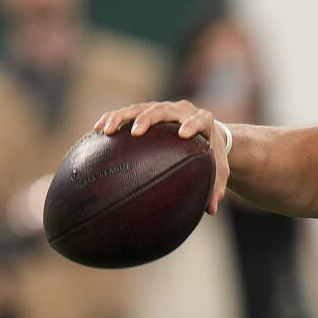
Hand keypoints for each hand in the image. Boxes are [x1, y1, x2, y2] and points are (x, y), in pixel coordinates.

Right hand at [93, 100, 229, 214]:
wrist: (206, 133)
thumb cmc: (211, 153)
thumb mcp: (218, 169)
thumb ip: (216, 186)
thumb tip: (211, 210)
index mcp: (203, 120)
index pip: (199, 120)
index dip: (192, 124)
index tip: (183, 133)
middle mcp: (181, 111)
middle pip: (163, 110)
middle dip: (148, 119)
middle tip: (136, 132)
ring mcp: (163, 109)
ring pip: (141, 108)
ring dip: (122, 117)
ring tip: (107, 130)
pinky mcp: (147, 110)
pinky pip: (128, 112)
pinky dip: (113, 118)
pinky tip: (98, 129)